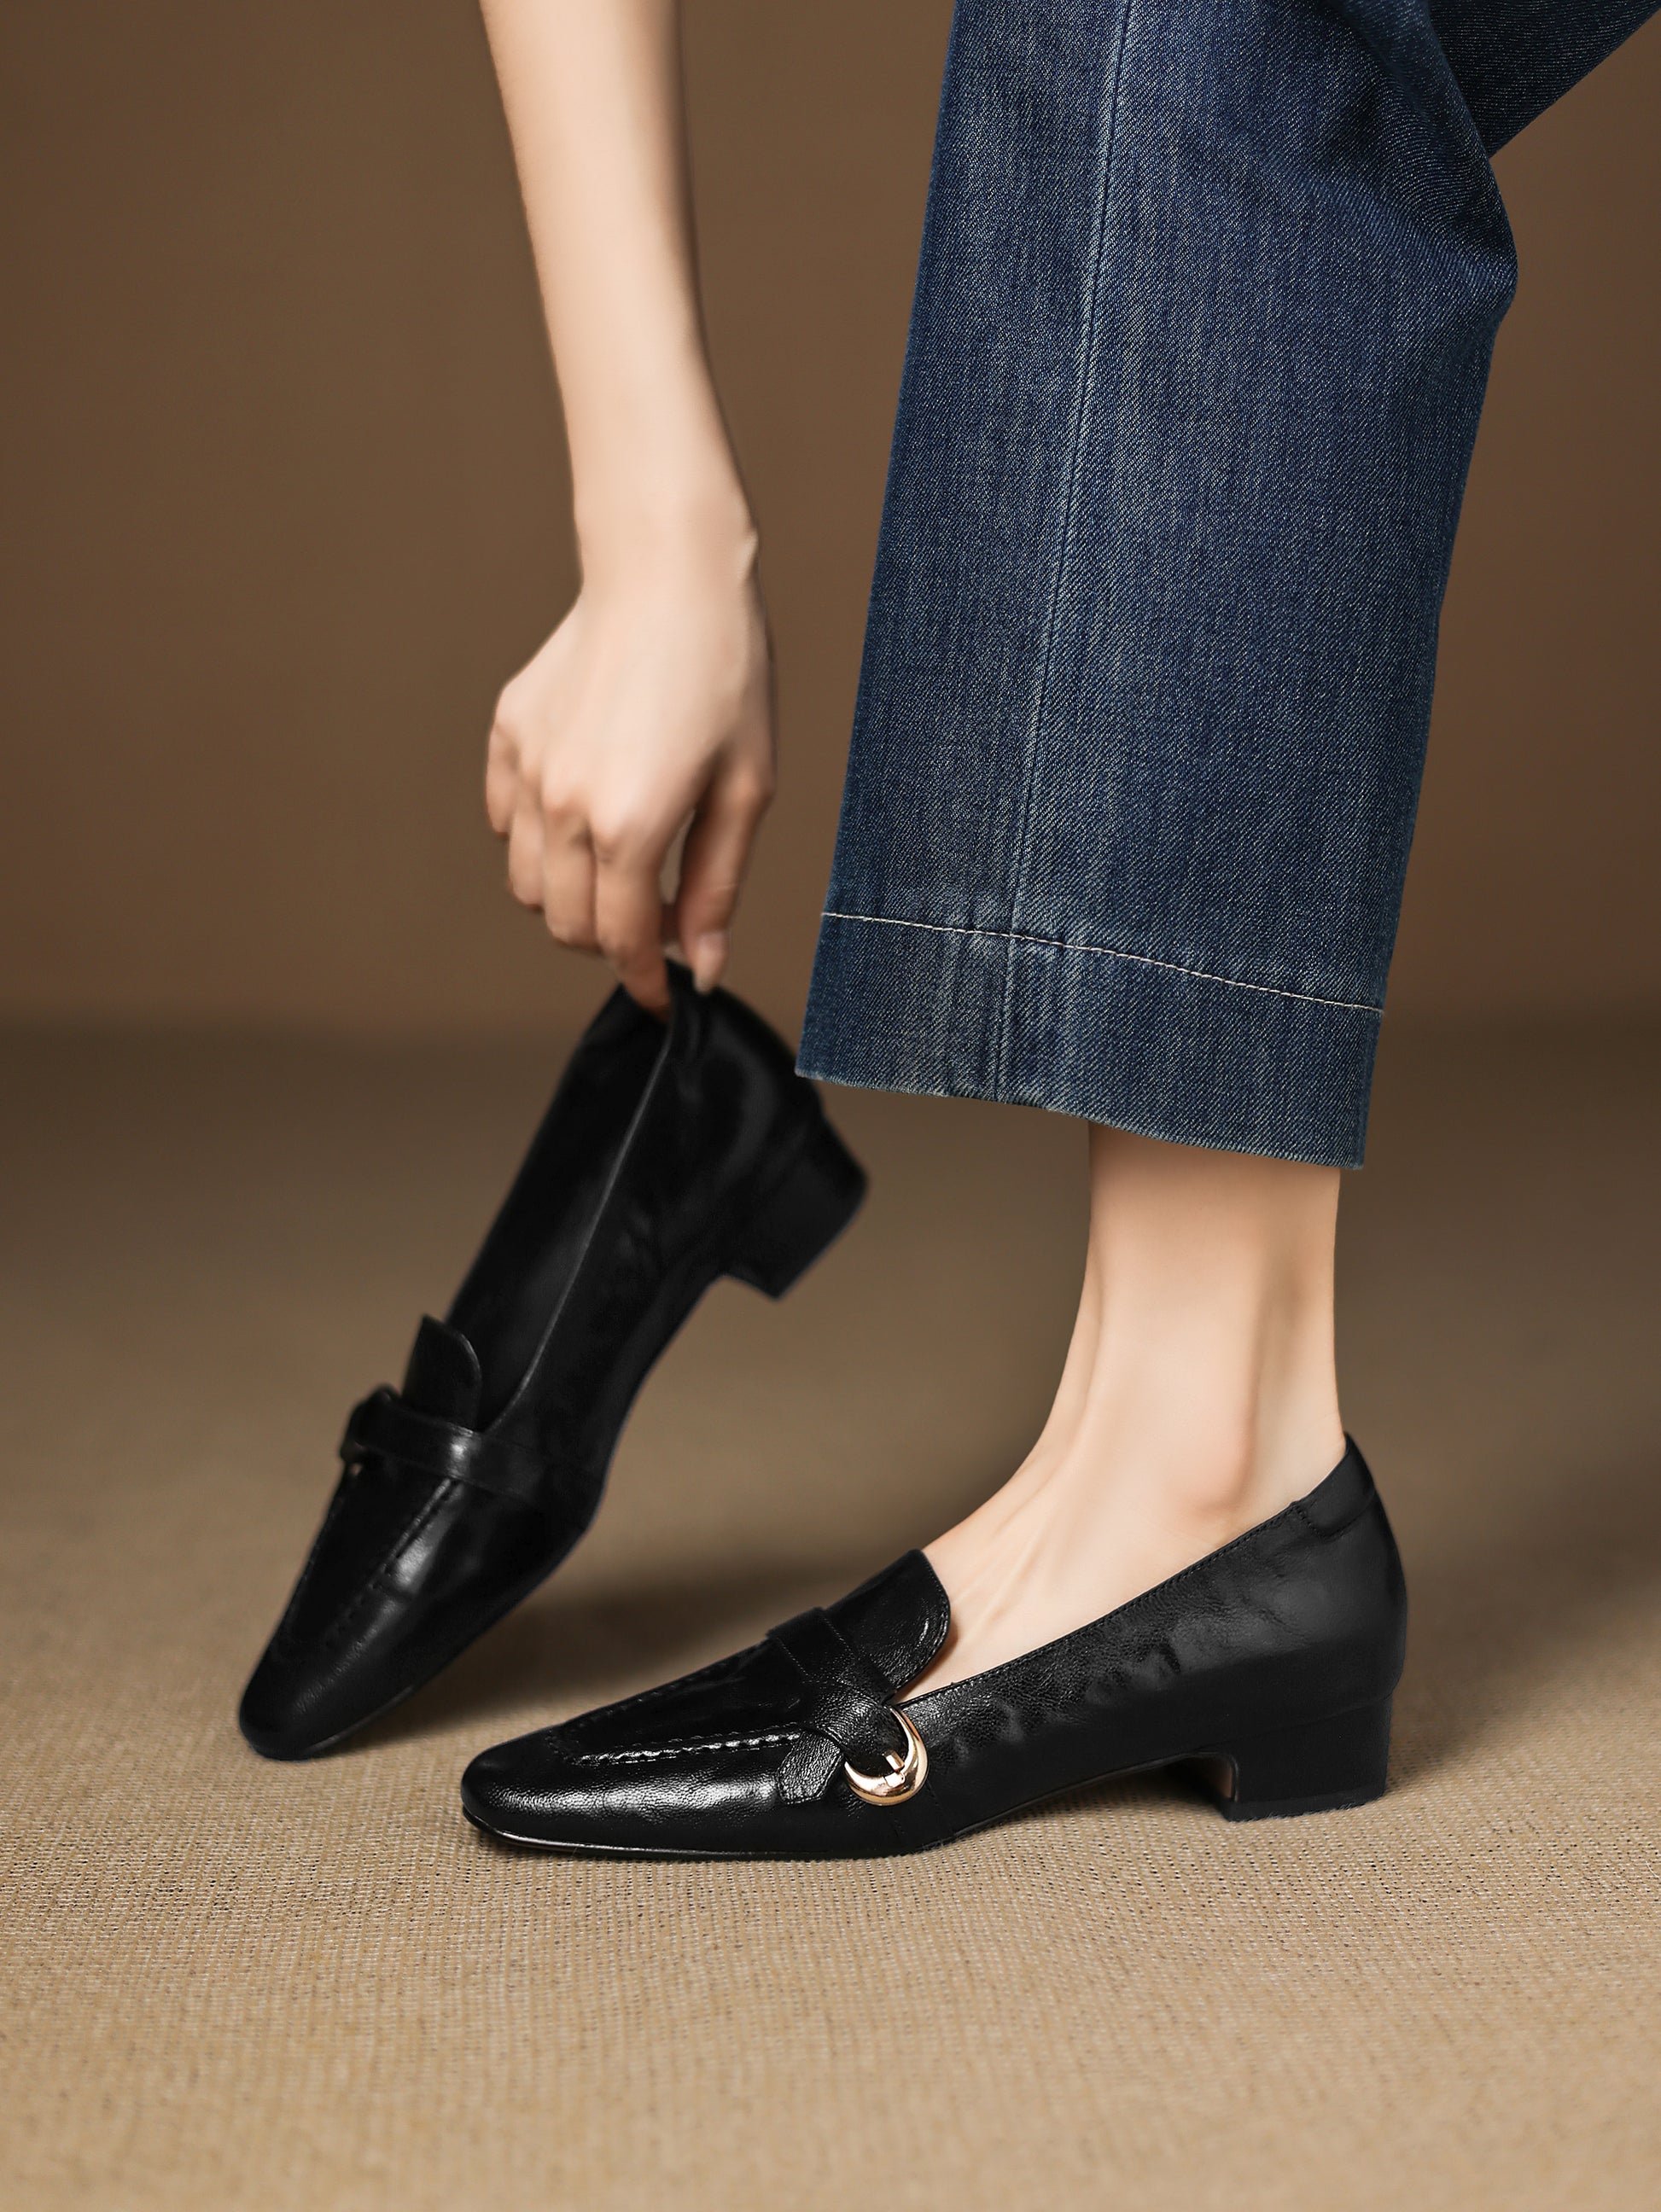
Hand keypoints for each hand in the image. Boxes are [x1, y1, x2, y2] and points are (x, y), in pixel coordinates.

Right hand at [485, 533, 774, 1015]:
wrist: (667, 573)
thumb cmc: (725, 676)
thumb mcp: (746, 790)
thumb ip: (716, 886)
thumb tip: (703, 967)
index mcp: (630, 827)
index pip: (622, 943)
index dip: (644, 982)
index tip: (665, 998)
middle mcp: (564, 807)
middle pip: (567, 925)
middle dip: (612, 942)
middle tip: (657, 920)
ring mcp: (527, 771)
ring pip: (526, 884)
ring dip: (570, 896)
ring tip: (620, 865)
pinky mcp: (507, 735)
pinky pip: (503, 823)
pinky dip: (536, 841)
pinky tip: (583, 812)